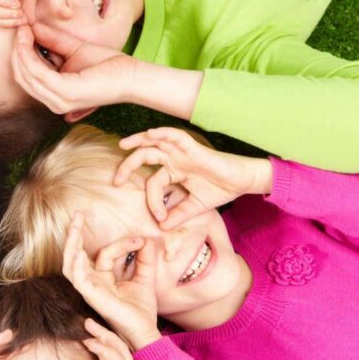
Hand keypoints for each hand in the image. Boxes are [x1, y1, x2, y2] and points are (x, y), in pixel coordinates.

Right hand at [11, 24, 137, 118]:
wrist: (130, 75)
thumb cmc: (106, 64)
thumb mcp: (72, 48)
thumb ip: (51, 41)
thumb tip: (30, 27)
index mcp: (55, 95)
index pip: (27, 77)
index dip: (19, 53)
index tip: (20, 30)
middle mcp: (54, 102)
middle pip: (22, 76)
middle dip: (16, 51)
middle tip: (18, 28)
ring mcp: (59, 100)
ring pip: (26, 74)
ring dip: (20, 50)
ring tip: (23, 30)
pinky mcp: (65, 93)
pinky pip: (37, 72)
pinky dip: (28, 54)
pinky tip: (29, 38)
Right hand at [62, 213, 160, 349]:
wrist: (145, 330)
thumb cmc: (142, 309)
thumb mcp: (146, 277)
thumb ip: (145, 258)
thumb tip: (146, 240)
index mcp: (103, 278)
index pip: (105, 253)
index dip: (122, 243)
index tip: (141, 241)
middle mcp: (93, 283)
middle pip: (77, 255)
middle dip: (76, 234)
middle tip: (78, 214)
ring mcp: (89, 290)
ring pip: (71, 264)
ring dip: (71, 244)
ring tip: (74, 227)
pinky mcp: (91, 297)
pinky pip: (77, 279)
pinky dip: (76, 265)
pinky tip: (78, 252)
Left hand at [113, 127, 273, 229]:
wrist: (242, 182)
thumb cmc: (220, 190)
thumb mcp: (194, 207)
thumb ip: (177, 215)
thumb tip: (161, 227)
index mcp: (173, 171)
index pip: (153, 182)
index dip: (152, 200)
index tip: (160, 217)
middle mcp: (174, 159)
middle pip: (145, 157)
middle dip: (128, 166)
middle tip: (116, 180)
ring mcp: (182, 152)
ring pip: (155, 142)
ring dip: (137, 141)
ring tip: (122, 145)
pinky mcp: (193, 147)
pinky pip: (175, 136)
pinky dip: (162, 133)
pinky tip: (150, 134)